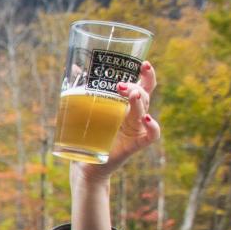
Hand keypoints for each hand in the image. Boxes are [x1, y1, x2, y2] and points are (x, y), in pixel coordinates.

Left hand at [80, 60, 160, 185]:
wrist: (85, 165)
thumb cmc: (87, 136)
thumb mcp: (84, 110)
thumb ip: (84, 89)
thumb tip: (78, 67)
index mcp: (126, 105)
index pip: (142, 86)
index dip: (147, 75)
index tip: (144, 64)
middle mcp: (134, 115)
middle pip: (144, 95)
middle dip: (136, 86)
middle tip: (120, 85)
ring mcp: (136, 129)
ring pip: (145, 111)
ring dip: (140, 101)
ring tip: (132, 94)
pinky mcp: (136, 144)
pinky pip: (152, 135)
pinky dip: (153, 127)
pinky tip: (146, 119)